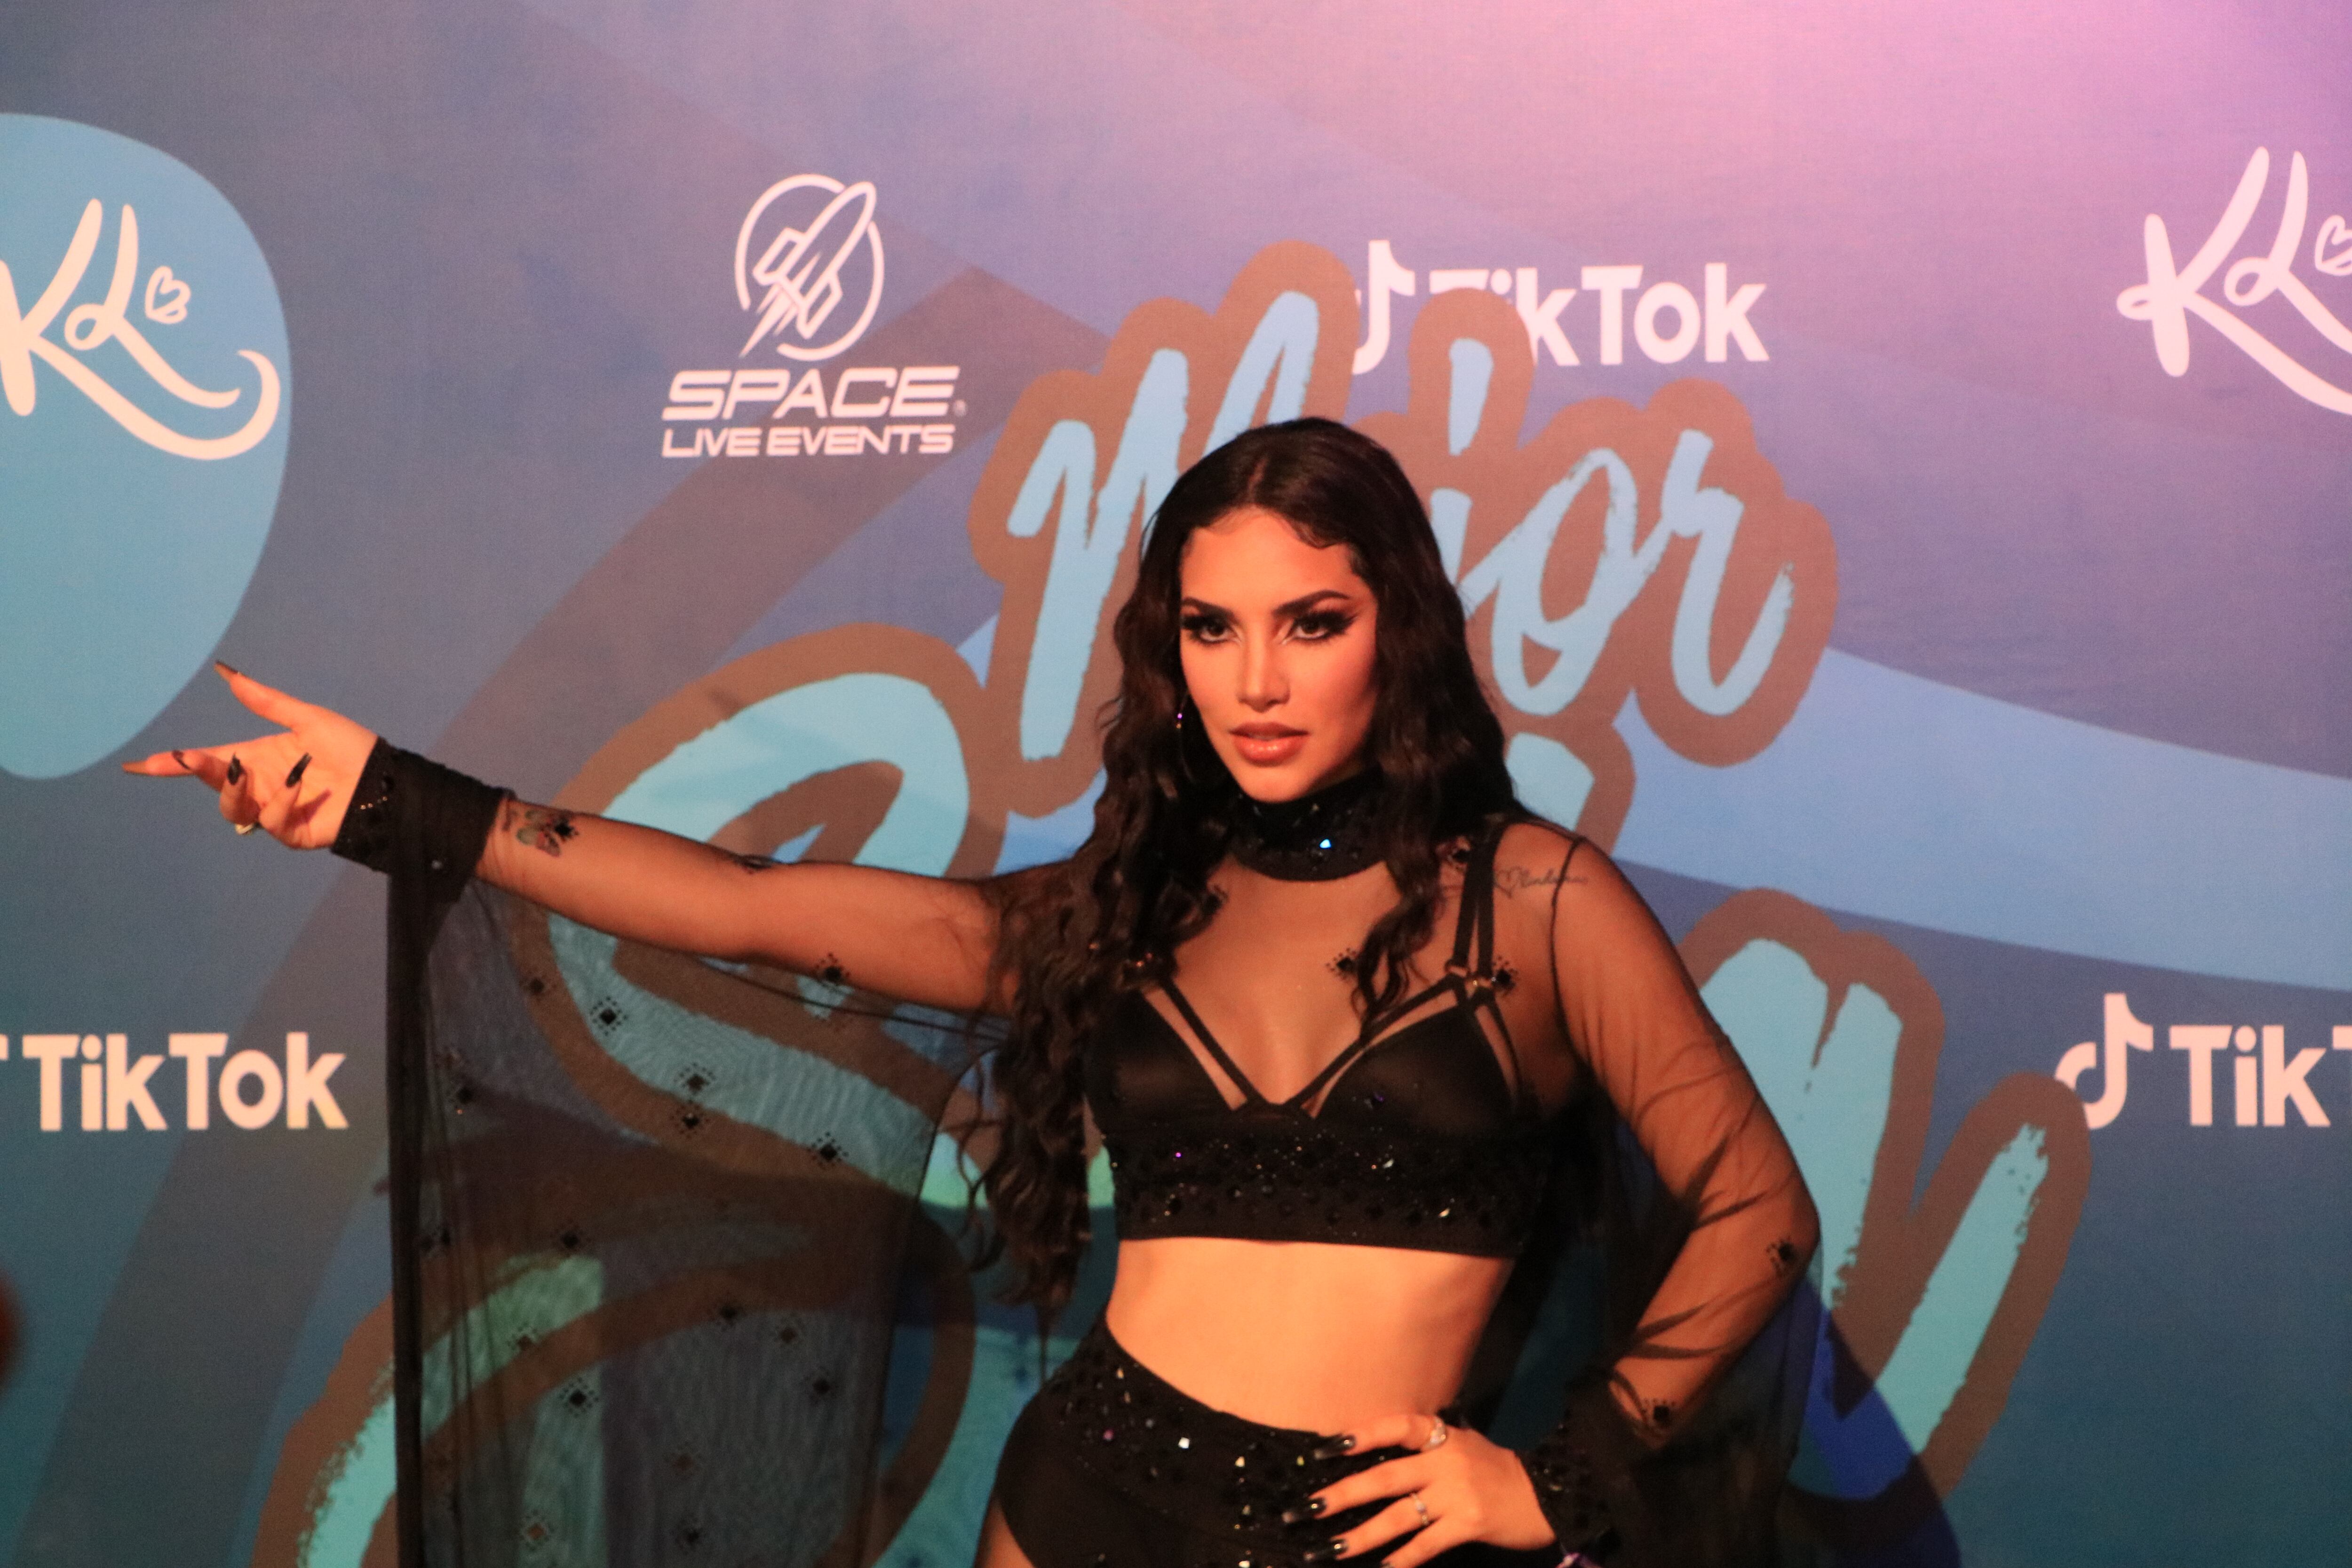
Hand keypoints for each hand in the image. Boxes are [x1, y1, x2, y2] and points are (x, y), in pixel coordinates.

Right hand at [121, 663, 378, 850]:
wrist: (386, 779)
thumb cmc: (351, 748)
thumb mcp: (306, 718)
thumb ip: (265, 701)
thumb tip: (227, 673)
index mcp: (258, 759)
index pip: (209, 762)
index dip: (175, 764)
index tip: (140, 765)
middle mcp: (260, 786)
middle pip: (215, 784)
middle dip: (201, 770)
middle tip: (193, 758)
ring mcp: (274, 811)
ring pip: (233, 809)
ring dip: (234, 790)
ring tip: (244, 770)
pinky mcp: (292, 833)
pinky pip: (271, 822)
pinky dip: (281, 802)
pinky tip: (300, 784)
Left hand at [1297, 1413, 1554, 1565]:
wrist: (1548, 1493)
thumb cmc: (1498, 1470)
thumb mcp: (1465, 1445)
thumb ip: (1428, 1446)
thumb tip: (1382, 1450)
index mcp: (1443, 1436)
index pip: (1396, 1427)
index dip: (1360, 1435)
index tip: (1322, 1449)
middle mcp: (1446, 1460)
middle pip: (1384, 1477)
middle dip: (1342, 1494)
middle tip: (1306, 1509)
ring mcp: (1457, 1493)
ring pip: (1398, 1516)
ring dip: (1360, 1536)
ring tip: (1328, 1549)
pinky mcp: (1469, 1524)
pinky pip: (1426, 1545)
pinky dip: (1402, 1560)